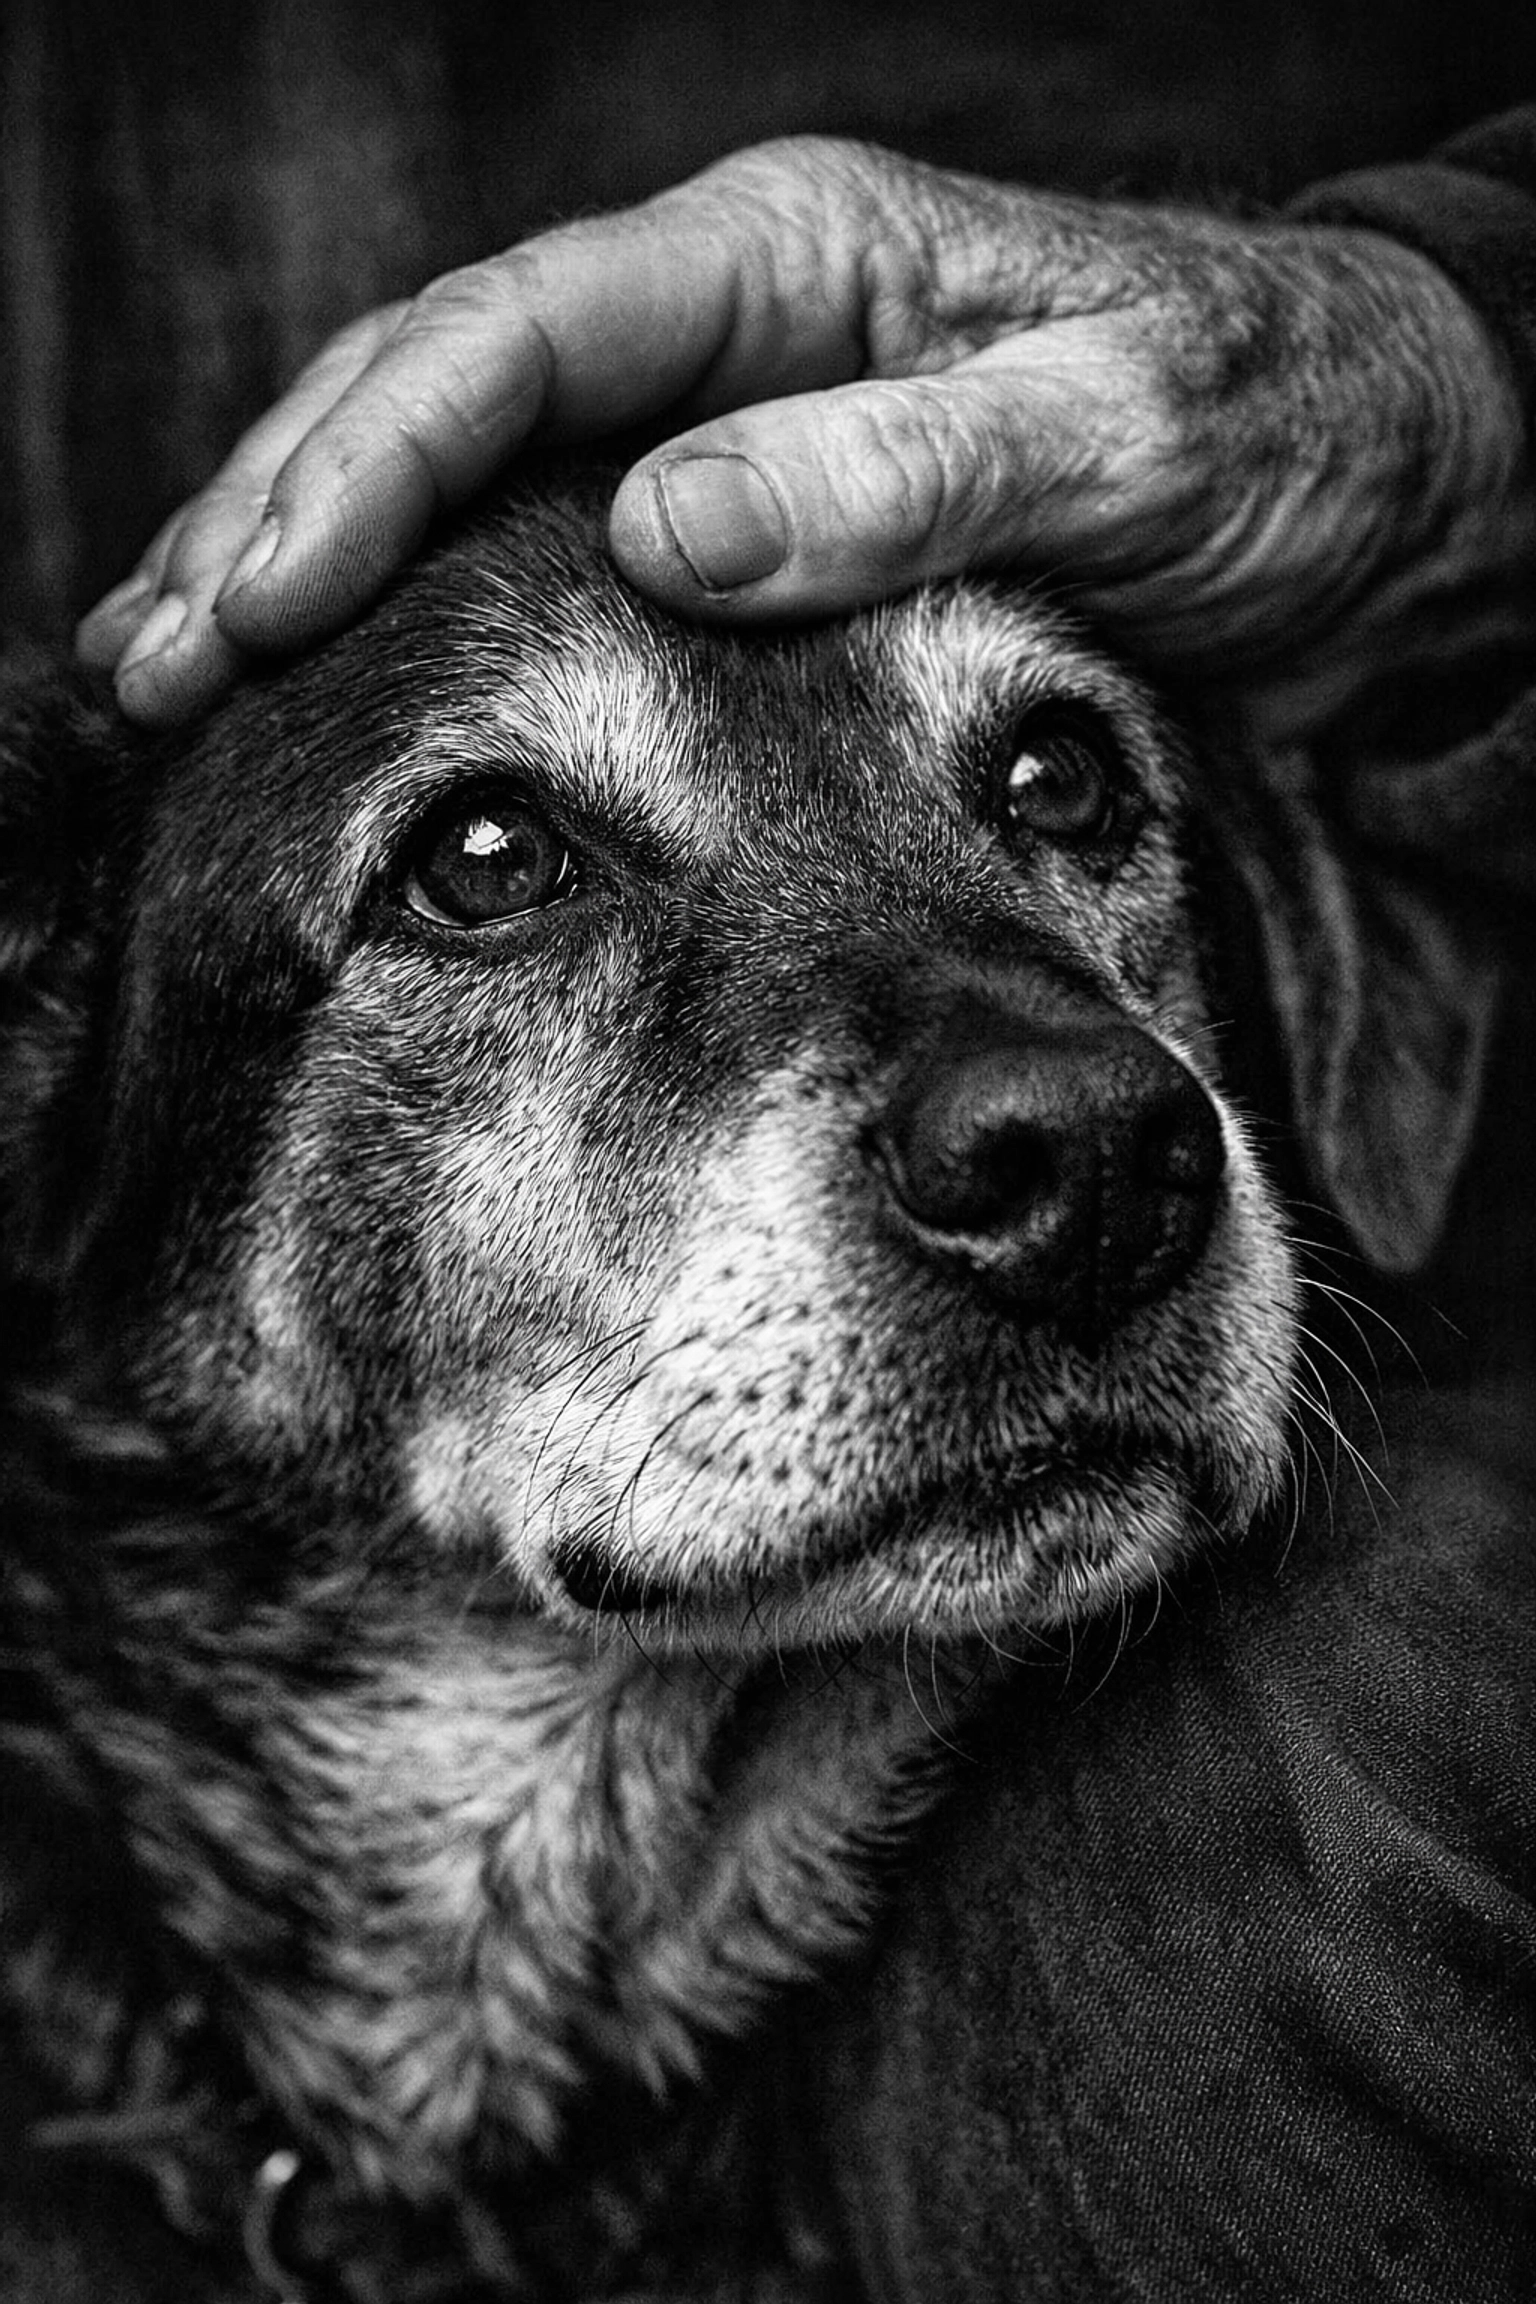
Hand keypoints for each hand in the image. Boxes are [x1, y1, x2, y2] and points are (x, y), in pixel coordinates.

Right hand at [77, 136, 1529, 730]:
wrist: (1384, 479)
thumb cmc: (1279, 435)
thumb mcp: (1122, 444)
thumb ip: (903, 476)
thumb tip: (666, 528)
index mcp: (797, 261)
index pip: (517, 336)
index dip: (369, 466)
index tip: (259, 597)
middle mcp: (733, 324)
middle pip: (439, 389)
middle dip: (279, 517)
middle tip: (146, 655)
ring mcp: (730, 417)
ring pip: (463, 467)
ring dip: (312, 561)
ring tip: (172, 663)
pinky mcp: (752, 514)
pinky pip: (543, 546)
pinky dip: (428, 611)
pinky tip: (347, 684)